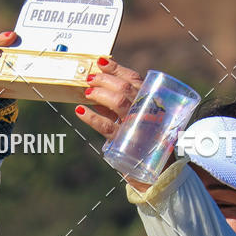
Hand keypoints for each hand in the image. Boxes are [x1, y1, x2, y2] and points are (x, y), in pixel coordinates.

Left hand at [75, 57, 151, 190]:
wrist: (155, 172)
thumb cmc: (144, 142)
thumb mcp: (135, 120)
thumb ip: (120, 107)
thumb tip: (97, 90)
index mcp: (153, 103)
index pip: (135, 80)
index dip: (117, 69)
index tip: (102, 62)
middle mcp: (148, 112)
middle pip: (126, 89)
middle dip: (106, 80)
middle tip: (91, 79)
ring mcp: (137, 127)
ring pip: (119, 104)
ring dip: (100, 94)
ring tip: (87, 92)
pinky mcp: (125, 143)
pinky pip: (106, 127)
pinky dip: (91, 117)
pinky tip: (80, 111)